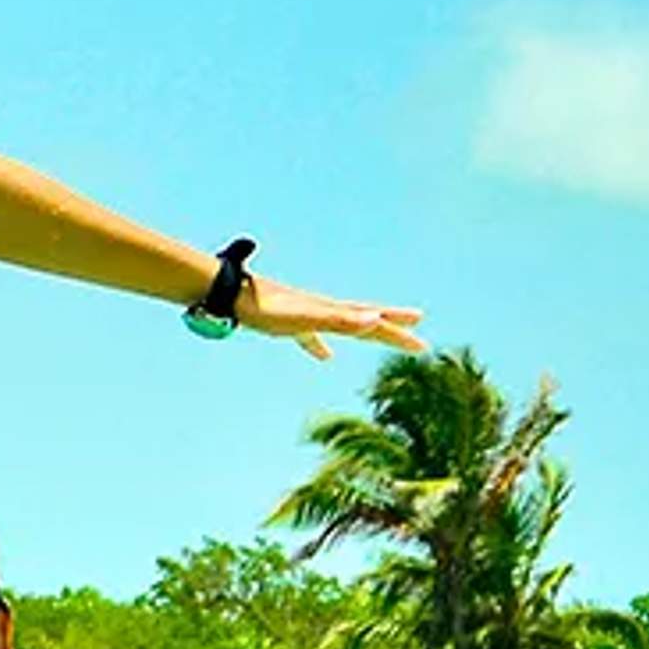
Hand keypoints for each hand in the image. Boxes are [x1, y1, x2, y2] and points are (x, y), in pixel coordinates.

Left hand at [244, 270, 426, 361]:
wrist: (227, 293)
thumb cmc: (265, 308)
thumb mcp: (305, 318)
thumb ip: (339, 320)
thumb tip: (375, 319)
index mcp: (331, 310)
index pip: (373, 322)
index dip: (397, 332)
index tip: (422, 343)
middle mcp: (323, 309)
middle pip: (365, 321)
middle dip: (392, 331)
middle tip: (418, 342)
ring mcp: (305, 315)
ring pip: (344, 325)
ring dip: (365, 331)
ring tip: (379, 334)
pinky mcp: (286, 323)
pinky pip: (312, 335)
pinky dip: (322, 345)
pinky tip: (324, 356)